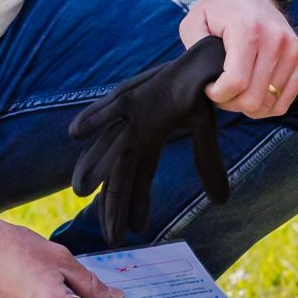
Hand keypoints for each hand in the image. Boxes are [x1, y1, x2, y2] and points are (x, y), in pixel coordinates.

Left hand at [69, 37, 231, 239]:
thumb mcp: (205, 134)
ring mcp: (130, 115)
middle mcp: (134, 132)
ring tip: (80, 192)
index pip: (137, 181)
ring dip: (93, 167)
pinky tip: (75, 133)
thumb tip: (221, 201)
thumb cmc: (201, 92)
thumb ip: (207, 165)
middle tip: (110, 238)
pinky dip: (93, 119)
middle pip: (119, 175)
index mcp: (149, 142)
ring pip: (108, 148)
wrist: (204, 60)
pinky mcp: (132, 94)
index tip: (129, 235)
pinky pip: (110, 108)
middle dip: (114, 205)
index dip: (132, 207)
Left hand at [179, 0, 297, 117]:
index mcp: (247, 29)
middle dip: (231, 103)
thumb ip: (194, 50)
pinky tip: (255, 93)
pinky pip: (287, 99)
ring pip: (270, 103)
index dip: (217, 94)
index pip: (236, 82)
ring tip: (237, 89)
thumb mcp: (193, 22)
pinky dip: (269, 104)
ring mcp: (292, 49)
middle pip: (254, 98)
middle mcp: (275, 39)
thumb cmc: (218, 11)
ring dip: (249, 104)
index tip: (209, 86)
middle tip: (221, 90)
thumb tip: (205, 80)